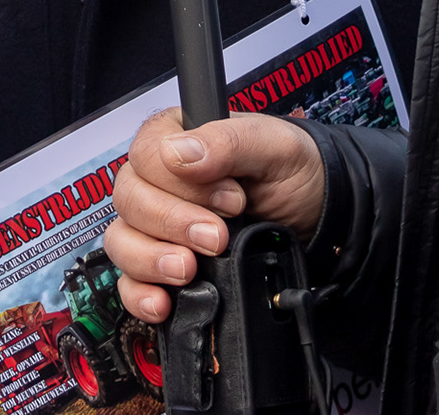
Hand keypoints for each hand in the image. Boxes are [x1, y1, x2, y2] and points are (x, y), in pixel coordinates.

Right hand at [104, 109, 325, 321]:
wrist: (317, 214)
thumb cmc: (293, 169)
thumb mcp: (274, 146)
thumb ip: (228, 141)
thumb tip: (177, 153)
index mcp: (179, 136)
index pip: (146, 154)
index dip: (181, 182)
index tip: (230, 198)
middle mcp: (159, 178)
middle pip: (129, 199)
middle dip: (172, 223)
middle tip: (216, 238)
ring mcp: (157, 224)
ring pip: (121, 239)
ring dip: (150, 258)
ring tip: (188, 269)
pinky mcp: (161, 263)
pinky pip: (128, 280)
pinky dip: (139, 293)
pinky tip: (163, 302)